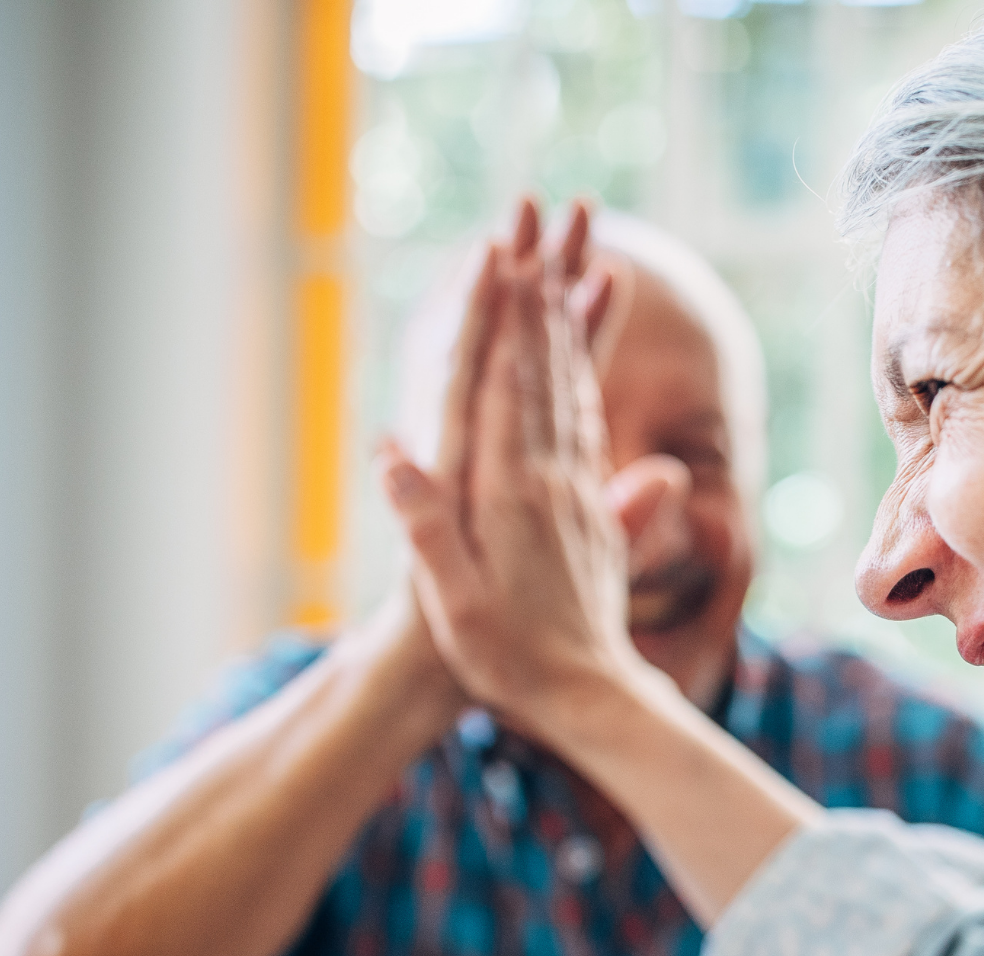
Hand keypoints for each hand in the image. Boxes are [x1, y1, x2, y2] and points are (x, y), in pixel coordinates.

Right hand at [381, 198, 676, 741]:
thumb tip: (391, 452)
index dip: (501, 321)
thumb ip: (426, 527)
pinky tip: (583, 359)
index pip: (504, 387)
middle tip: (542, 228)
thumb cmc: (506, 660)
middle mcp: (552, 483)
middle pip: (545, 372)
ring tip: (567, 264)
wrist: (588, 699)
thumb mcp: (453, 600)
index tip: (501, 259)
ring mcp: (578, 497)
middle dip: (541, 296)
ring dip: (568, 325)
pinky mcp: (592, 516)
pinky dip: (585, 382)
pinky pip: (589, 432)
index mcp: (511, 495)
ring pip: (574, 393)